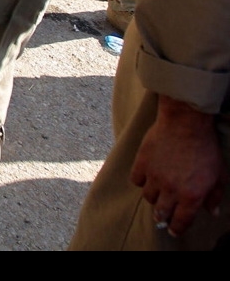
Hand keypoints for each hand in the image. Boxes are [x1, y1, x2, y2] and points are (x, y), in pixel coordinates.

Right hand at [131, 96, 226, 237]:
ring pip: (148, 197)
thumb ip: (215, 196)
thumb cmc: (205, 148)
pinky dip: (140, 181)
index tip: (174, 231)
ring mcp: (154, 176)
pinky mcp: (141, 163)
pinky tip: (146, 177)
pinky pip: (136, 180)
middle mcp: (171, 189)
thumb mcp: (219, 175)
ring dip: (153, 198)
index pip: (181, 221)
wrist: (185, 124)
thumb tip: (212, 211)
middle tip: (163, 217)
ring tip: (157, 194)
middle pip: (161, 212)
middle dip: (162, 217)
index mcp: (191, 195)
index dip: (177, 229)